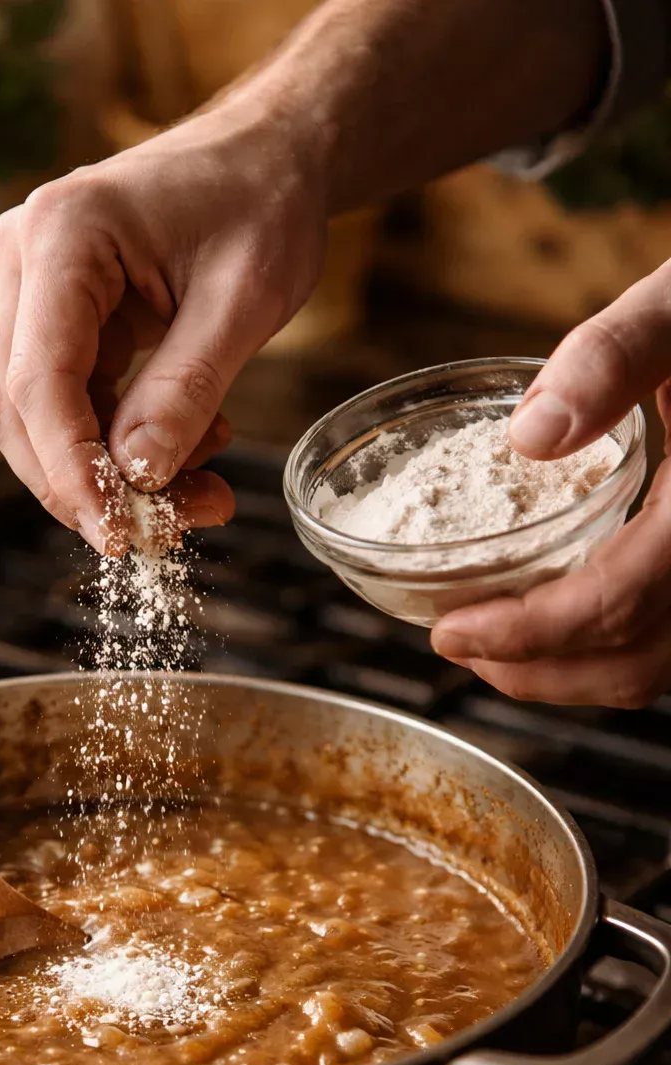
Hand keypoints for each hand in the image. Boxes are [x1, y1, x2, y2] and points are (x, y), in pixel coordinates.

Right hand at [0, 100, 327, 553]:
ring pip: (34, 419)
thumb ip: (187, 390)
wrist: (270, 157)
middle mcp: (20, 258)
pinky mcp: (50, 319)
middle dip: (86, 486)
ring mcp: (26, 290)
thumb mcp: (244, 302)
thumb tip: (139, 479)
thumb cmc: (263, 204)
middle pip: (16, 410)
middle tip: (167, 532)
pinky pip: (67, 407)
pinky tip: (192, 450)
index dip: (72, 473)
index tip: (119, 535)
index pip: (38, 383)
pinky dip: (120, 448)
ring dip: (108, 475)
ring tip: (202, 489)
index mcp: (61, 234)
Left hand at [432, 260, 670, 707]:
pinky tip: (553, 619)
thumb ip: (613, 356)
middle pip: (634, 665)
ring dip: (567, 673)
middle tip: (460, 645)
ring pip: (654, 669)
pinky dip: (604, 652)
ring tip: (494, 644)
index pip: (616, 602)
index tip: (450, 631)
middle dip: (534, 672)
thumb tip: (531, 435)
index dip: (525, 633)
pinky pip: (667, 644)